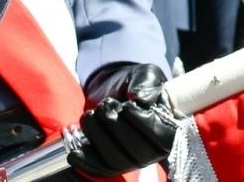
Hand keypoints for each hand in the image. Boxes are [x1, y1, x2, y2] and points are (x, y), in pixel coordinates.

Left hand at [71, 63, 178, 177]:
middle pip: (136, 151)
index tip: (126, 106)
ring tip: (90, 115)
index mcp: (169, 128)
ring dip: (98, 137)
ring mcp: (132, 160)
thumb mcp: (146, 74)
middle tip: (105, 106)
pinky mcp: (113, 165)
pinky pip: (100, 170)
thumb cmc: (136, 83)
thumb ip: (147, 82)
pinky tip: (74, 150)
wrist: (117, 90)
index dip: (141, 123)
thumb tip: (141, 98)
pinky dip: (86, 161)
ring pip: (115, 159)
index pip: (161, 137)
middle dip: (115, 127)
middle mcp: (153, 150)